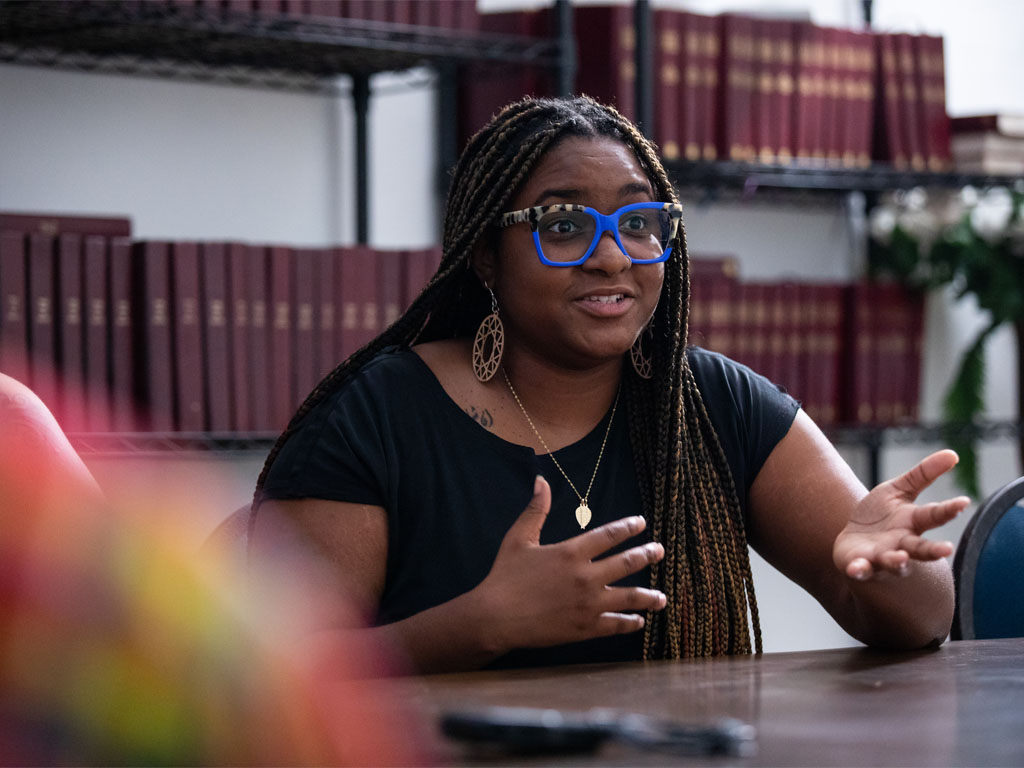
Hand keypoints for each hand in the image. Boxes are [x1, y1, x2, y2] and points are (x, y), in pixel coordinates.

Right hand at [475, 475, 666, 653]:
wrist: (495, 617)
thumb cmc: (505, 576)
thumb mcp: (519, 538)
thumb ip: (536, 510)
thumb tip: (542, 481)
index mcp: (571, 552)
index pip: (609, 535)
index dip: (628, 527)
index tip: (642, 523)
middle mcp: (585, 576)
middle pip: (627, 563)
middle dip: (647, 555)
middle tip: (660, 551)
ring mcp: (588, 604)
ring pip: (629, 597)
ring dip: (649, 596)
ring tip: (662, 597)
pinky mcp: (585, 628)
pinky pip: (615, 624)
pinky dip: (630, 623)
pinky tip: (639, 622)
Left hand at [833, 449, 969, 581]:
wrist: (853, 542)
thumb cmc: (881, 516)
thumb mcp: (898, 490)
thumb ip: (923, 475)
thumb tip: (953, 454)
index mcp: (912, 522)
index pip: (934, 515)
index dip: (948, 509)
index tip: (963, 502)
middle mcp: (901, 543)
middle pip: (921, 548)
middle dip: (934, 550)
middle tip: (947, 550)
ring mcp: (881, 556)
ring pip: (893, 562)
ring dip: (897, 561)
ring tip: (901, 558)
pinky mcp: (859, 564)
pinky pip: (860, 569)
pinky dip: (859, 570)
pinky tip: (856, 569)